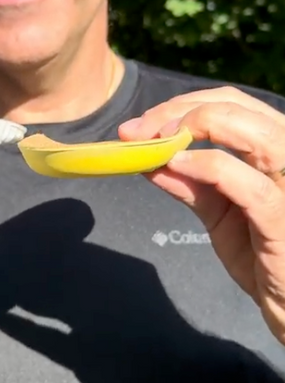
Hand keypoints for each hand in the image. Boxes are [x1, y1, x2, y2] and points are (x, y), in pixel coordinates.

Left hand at [118, 86, 284, 343]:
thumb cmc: (261, 254)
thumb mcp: (219, 213)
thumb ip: (190, 186)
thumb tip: (150, 161)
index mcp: (274, 151)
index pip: (233, 104)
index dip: (182, 105)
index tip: (140, 125)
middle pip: (237, 107)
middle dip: (179, 112)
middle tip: (137, 131)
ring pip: (253, 133)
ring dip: (195, 127)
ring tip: (156, 142)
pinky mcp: (283, 217)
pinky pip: (249, 185)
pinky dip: (209, 167)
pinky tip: (175, 165)